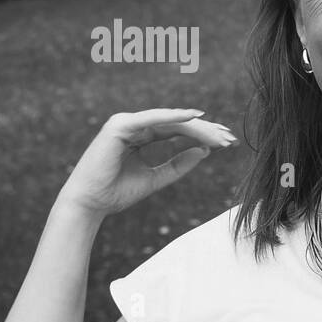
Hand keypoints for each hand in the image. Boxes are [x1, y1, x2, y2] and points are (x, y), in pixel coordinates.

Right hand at [57, 109, 236, 216]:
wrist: (90, 204)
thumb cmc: (117, 193)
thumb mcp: (156, 178)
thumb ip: (179, 165)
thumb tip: (205, 151)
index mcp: (140, 135)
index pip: (177, 130)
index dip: (203, 135)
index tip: (227, 143)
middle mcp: (134, 125)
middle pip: (177, 124)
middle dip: (206, 130)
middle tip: (231, 139)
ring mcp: (126, 122)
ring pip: (170, 121)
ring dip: (197, 127)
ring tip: (220, 136)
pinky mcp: (120, 125)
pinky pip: (153, 118)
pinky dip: (174, 116)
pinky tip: (195, 117)